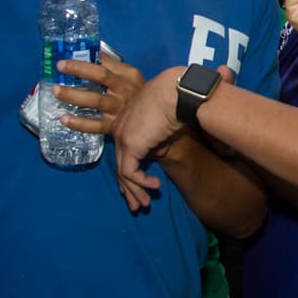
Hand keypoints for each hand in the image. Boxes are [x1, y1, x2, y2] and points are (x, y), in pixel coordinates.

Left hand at [54, 54, 144, 134]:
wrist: (158, 117)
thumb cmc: (138, 95)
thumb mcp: (131, 76)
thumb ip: (113, 65)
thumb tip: (95, 51)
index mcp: (127, 76)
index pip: (106, 64)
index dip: (87, 59)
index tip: (66, 57)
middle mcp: (123, 90)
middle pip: (101, 77)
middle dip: (79, 70)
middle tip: (60, 66)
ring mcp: (118, 109)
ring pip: (95, 100)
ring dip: (74, 95)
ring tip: (56, 91)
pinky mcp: (114, 126)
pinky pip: (95, 126)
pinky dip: (79, 123)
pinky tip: (64, 119)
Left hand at [111, 67, 183, 210]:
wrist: (177, 91)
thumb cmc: (177, 100)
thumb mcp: (166, 122)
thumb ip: (159, 138)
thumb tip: (159, 152)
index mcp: (127, 121)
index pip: (124, 153)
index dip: (130, 174)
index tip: (137, 188)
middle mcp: (120, 129)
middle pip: (120, 165)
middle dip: (129, 189)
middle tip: (137, 205)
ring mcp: (123, 137)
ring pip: (123, 172)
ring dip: (135, 191)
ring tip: (144, 204)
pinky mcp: (130, 144)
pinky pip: (130, 172)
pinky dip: (142, 183)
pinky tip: (155, 186)